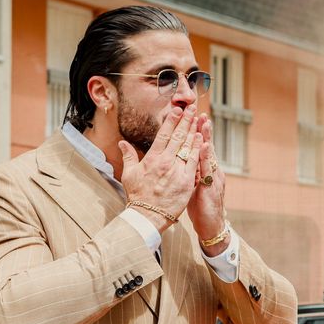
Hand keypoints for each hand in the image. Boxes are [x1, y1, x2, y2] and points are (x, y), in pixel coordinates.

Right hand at [119, 105, 202, 232]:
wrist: (147, 216)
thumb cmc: (137, 196)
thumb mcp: (129, 174)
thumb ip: (128, 156)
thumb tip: (122, 143)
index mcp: (152, 158)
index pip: (164, 134)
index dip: (172, 120)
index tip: (177, 109)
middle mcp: (165, 162)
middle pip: (178, 136)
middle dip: (186, 120)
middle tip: (192, 107)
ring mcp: (177, 171)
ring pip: (188, 146)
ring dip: (194, 130)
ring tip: (199, 118)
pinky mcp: (187, 181)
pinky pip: (194, 161)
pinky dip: (198, 149)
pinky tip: (201, 138)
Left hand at [187, 113, 227, 255]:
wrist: (211, 226)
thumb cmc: (200, 205)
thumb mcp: (191, 185)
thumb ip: (187, 171)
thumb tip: (178, 159)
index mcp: (204, 169)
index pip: (199, 147)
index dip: (196, 132)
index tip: (192, 116)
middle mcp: (210, 170)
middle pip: (205, 146)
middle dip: (202, 129)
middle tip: (199, 112)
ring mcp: (212, 178)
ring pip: (208, 154)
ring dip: (206, 138)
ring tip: (203, 122)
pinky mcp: (211, 188)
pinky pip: (207, 171)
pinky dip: (205, 158)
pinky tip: (203, 147)